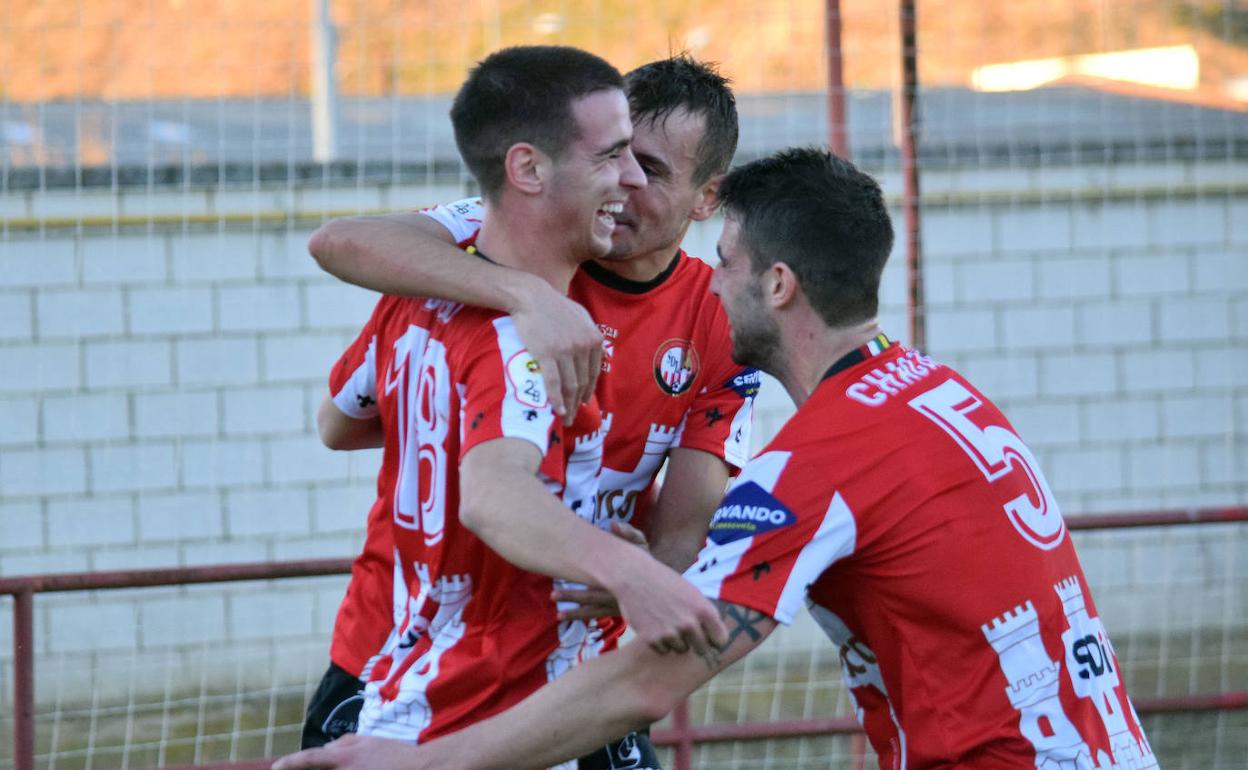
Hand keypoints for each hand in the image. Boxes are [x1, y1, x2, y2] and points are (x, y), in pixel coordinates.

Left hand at [272, 734, 425, 769]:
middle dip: (311, 769)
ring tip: (358, 762)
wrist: (420, 768)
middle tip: (295, 767)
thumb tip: (328, 746)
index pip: (312, 758)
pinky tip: (363, 768)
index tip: (276, 767)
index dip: (292, 763)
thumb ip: (347, 742)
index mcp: (346, 756)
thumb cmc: (396, 753)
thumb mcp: (371, 741)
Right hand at [510, 281, 602, 424]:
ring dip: (568, 406)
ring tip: (565, 419)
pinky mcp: (546, 355)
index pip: (593, 373)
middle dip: (578, 403)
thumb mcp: (581, 315)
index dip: (588, 391)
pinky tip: (557, 410)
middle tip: (573, 417)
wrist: (531, 297)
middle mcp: (583, 346)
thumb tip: (596, 350)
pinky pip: (554, 383)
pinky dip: (556, 399)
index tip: (583, 402)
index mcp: (594, 338)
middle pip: (582, 382)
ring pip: (570, 386)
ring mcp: (565, 351)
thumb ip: (590, 333)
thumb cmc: (554, 305)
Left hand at [553, 522, 645, 620]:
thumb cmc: (647, 560)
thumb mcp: (641, 544)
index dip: (578, 577)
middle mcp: (617, 594)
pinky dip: (587, 617)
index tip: (562, 576)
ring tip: (560, 616)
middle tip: (553, 596)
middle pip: (591, 597)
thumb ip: (629, 533)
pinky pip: (601, 615)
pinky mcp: (621, 612)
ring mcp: (619, 606)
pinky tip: (573, 618)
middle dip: (572, 596)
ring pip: (595, 610)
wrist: (664, 584)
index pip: (595, 577)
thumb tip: (613, 525)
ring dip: (577, 613)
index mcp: (619, 577)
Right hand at [608, 551, 727, 658]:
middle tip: (686, 631)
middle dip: (696, 642)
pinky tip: (655, 625)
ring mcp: (670, 633)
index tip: (709, 637)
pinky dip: (660, 642)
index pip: (720, 640)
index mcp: (703, 610)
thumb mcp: (692, 592)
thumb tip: (716, 637)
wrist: (634, 576)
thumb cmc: (665, 582)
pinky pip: (663, 650)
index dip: (714, 639)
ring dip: (676, 641)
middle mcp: (689, 624)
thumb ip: (704, 614)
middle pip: (702, 649)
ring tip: (666, 622)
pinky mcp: (652, 639)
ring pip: (681, 649)